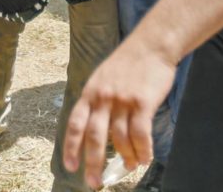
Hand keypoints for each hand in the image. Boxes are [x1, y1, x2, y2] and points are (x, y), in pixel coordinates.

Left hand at [63, 42, 176, 187]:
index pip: (75, 124)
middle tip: (94, 182)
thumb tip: (98, 131)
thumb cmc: (129, 62)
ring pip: (120, 138)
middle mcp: (103, 98)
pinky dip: (143, 150)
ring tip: (130, 166)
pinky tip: (145, 158)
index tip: (70, 167)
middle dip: (93, 163)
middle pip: (95, 137)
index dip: (71, 147)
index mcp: (90, 92)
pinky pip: (140, 134)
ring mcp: (122, 100)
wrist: (152, 44)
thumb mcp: (103, 77)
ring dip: (126, 157)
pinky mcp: (142, 102)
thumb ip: (99, 101)